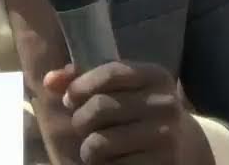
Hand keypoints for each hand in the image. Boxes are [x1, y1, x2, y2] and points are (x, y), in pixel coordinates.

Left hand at [44, 61, 209, 163]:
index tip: (69, 98)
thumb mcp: (118, 88)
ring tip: (94, 147)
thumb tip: (49, 81)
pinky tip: (112, 161)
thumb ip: (81, 80)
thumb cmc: (135, 110)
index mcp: (156, 76)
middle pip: (100, 107)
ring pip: (99, 142)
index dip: (81, 86)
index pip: (110, 73)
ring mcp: (165, 136)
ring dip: (88, 148)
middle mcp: (166, 103)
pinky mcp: (161, 164)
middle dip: (80, 120)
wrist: (178, 144)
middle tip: (82, 126)